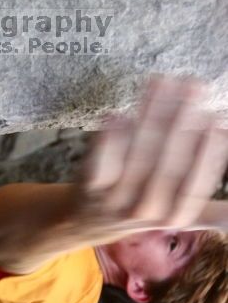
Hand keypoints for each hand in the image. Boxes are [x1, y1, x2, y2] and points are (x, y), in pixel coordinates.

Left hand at [78, 75, 227, 231]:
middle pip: (167, 166)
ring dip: (150, 114)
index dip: (207, 155)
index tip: (217, 121)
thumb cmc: (144, 206)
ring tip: (163, 81)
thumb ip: (211, 212)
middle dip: (182, 122)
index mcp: (174, 217)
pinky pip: (103, 161)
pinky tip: (118, 113)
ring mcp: (117, 201)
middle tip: (194, 86)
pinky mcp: (91, 186)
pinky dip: (109, 139)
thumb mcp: (176, 214)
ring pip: (137, 155)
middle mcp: (147, 212)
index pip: (194, 187)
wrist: (88, 221)